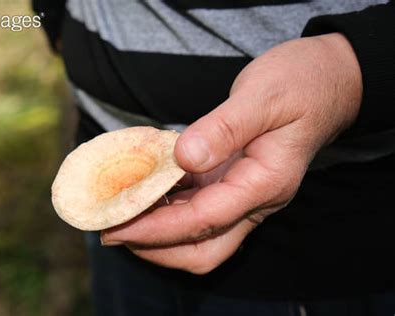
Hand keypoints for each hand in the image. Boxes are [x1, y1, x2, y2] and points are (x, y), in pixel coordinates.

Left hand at [101, 33, 362, 273]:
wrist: (327, 80)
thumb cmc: (300, 84)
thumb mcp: (263, 97)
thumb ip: (225, 128)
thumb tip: (184, 157)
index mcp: (266, 183)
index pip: (205, 220)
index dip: (158, 228)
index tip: (117, 223)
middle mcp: (255, 199)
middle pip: (204, 249)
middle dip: (156, 247)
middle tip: (113, 231)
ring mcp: (244, 194)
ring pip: (199, 236)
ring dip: (158, 232)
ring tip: (119, 216)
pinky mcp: (234, 183)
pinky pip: (198, 210)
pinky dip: (168, 209)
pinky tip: (144, 193)